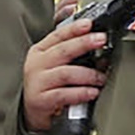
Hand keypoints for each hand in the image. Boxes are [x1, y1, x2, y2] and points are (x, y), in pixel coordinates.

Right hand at [21, 13, 107, 134]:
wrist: (33, 111)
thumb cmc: (49, 84)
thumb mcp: (56, 63)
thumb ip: (72, 47)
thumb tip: (92, 34)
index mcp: (40, 51)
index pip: (57, 35)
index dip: (73, 28)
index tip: (89, 23)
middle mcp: (36, 64)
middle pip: (62, 51)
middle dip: (84, 43)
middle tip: (101, 39)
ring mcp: (37, 82)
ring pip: (66, 73)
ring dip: (88, 74)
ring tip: (101, 77)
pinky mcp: (41, 100)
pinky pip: (64, 94)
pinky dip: (81, 93)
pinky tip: (92, 92)